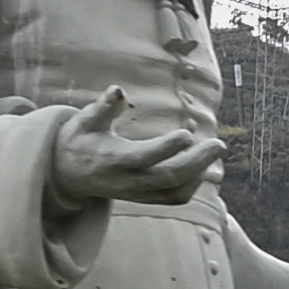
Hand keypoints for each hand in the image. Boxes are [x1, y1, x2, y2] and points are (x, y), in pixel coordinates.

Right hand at [46, 89, 224, 204]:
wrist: (69, 173)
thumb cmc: (81, 139)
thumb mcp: (85, 121)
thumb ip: (102, 108)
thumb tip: (118, 90)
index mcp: (113, 159)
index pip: (143, 157)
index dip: (166, 147)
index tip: (187, 133)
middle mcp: (128, 181)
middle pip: (168, 177)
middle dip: (196, 161)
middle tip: (218, 144)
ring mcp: (139, 193)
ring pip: (176, 191)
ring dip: (200, 172)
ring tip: (214, 148)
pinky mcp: (146, 198)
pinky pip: (176, 197)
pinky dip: (194, 183)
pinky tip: (203, 162)